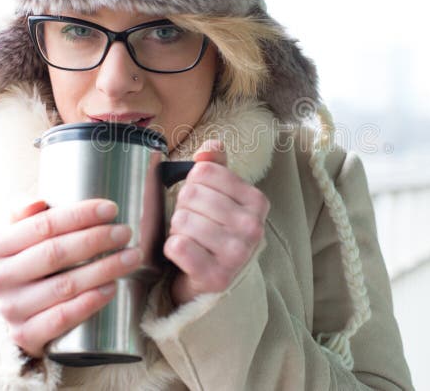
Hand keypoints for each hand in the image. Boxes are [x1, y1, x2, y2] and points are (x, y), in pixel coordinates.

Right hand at [0, 199, 142, 357]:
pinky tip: (112, 288)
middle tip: (125, 232)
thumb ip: (24, 213)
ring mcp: (10, 310)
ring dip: (104, 269)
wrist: (16, 314)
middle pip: (55, 253)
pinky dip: (90, 302)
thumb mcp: (17, 235)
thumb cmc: (25, 264)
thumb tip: (38, 202)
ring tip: (130, 257)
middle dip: (97, 239)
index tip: (112, 209)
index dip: (80, 215)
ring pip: (64, 286)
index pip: (42, 225)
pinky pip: (62, 318)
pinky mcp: (25, 335)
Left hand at [165, 140, 269, 306]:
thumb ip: (216, 166)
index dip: (192, 183)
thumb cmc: (216, 231)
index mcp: (257, 201)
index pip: (205, 171)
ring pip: (182, 220)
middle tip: (192, 224)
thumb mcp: (221, 195)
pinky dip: (172, 249)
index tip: (201, 201)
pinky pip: (177, 246)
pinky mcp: (216, 277)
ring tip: (190, 239)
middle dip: (182, 208)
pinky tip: (184, 255)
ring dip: (177, 230)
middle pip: (191, 195)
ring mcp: (237, 254)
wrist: (215, 281)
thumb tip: (209, 148)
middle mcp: (253, 227)